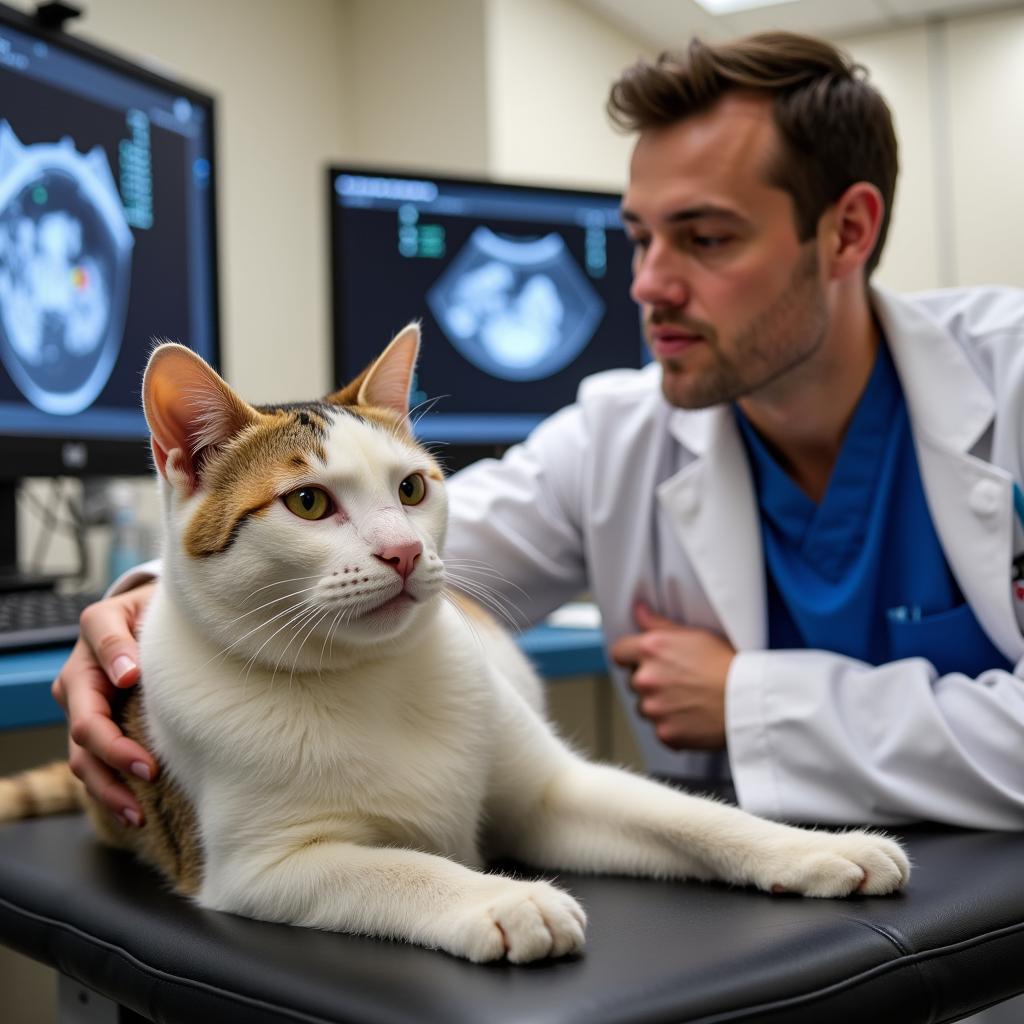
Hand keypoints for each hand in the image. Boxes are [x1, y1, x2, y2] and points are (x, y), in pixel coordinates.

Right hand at [51, 582, 157, 824]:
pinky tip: (136, 813)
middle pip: (85, 726)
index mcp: (94, 636)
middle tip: (150, 771)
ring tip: (138, 812)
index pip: (97, 661)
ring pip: (83, 757)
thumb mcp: (147, 606)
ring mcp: (83, 707)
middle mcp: (79, 677)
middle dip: (115, 753)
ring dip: (109, 788)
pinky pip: (94, 767)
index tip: (134, 690)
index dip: (113, 674)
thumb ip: (129, 633)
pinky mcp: (95, 731)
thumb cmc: (157, 611)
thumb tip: (128, 674)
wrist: (154, 618)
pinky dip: (112, 792)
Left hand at [610, 602, 734, 749]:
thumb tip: (638, 611)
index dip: (631, 657)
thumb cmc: (728, 665)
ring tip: (689, 699)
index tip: (644, 661)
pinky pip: (660, 729)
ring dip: (658, 705)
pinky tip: (693, 716)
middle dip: (650, 681)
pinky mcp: (664, 733)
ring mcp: (654, 708)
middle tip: (679, 681)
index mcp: (651, 649)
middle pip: (633, 681)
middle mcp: (646, 678)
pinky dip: (672, 725)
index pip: (618, 653)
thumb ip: (658, 624)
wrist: (750, 700)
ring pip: (644, 707)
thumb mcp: (695, 634)